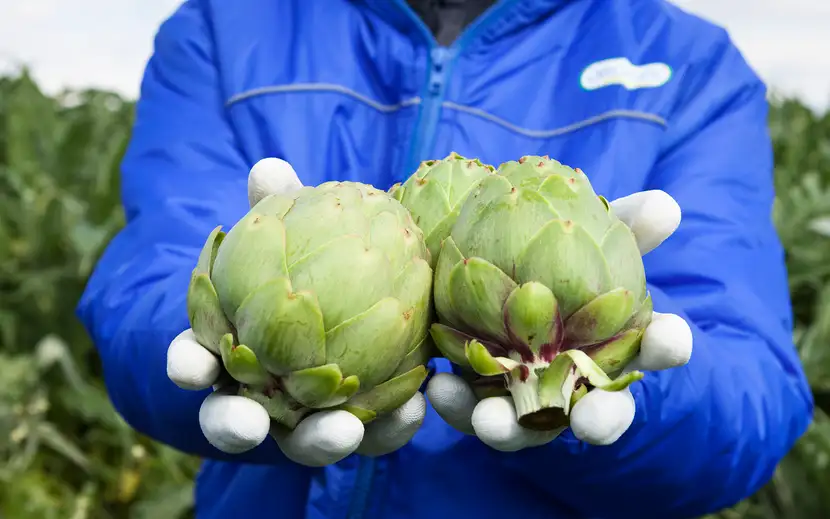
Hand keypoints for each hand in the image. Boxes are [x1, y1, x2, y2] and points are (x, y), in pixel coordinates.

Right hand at [166, 158, 426, 466]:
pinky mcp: (362, 425)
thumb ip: (279, 208)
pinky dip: (390, 427)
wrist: (362, 294)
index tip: (191, 368)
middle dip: (236, 425)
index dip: (189, 365)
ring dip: (320, 439)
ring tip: (343, 430)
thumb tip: (271, 168)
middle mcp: (261, 393)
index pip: (196, 361)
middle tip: (250, 423)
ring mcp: (309, 417)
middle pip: (234, 420)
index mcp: (230, 349)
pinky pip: (373, 436)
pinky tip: (414, 408)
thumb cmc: (308, 261)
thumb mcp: (294, 231)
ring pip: (304, 441)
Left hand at [426, 189, 692, 450]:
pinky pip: (470, 410)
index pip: (657, 347)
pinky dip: (456, 403)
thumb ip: (625, 224)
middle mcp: (579, 384)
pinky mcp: (480, 397)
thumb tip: (665, 205)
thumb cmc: (559, 256)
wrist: (495, 270)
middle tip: (591, 422)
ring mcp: (529, 399)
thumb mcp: (591, 234)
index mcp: (620, 342)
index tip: (672, 338)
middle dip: (600, 421)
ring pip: (527, 428)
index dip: (668, 344)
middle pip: (601, 414)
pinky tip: (438, 385)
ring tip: (489, 420)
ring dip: (509, 428)